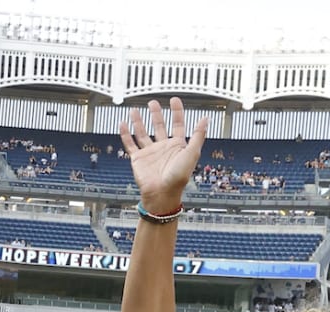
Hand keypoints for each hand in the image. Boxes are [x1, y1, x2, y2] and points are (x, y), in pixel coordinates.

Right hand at [119, 97, 206, 215]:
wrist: (162, 194)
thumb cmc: (179, 177)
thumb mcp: (192, 153)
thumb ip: (198, 135)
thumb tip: (205, 118)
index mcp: (177, 146)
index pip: (178, 124)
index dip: (177, 112)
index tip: (174, 100)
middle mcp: (163, 148)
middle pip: (159, 126)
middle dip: (156, 114)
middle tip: (152, 103)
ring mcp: (150, 153)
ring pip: (143, 133)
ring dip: (139, 122)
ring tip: (134, 110)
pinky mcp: (138, 159)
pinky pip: (130, 144)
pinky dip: (125, 134)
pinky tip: (123, 124)